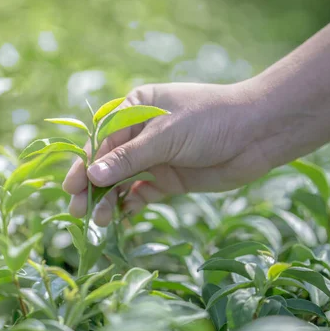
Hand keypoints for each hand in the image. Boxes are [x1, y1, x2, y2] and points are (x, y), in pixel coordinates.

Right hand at [62, 82, 271, 226]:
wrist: (258, 134)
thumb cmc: (209, 121)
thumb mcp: (165, 136)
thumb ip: (128, 158)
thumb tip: (91, 177)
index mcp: (134, 109)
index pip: (101, 140)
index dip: (85, 164)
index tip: (71, 188)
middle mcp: (140, 134)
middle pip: (108, 163)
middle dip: (92, 186)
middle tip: (78, 211)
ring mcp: (155, 157)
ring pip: (123, 181)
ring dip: (110, 199)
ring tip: (98, 220)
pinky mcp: (169, 178)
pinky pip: (142, 193)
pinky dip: (131, 204)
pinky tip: (122, 216)